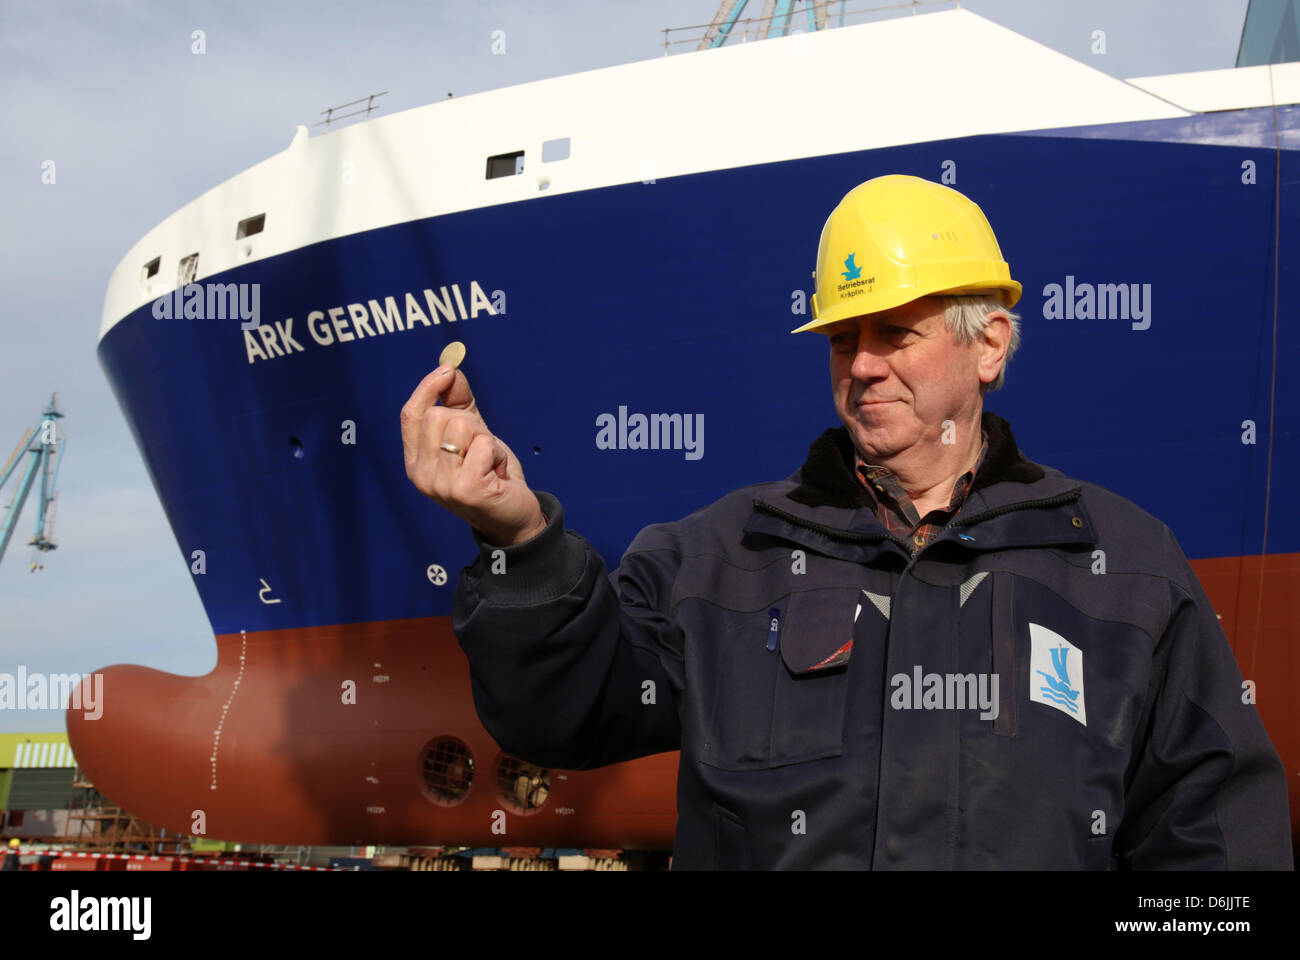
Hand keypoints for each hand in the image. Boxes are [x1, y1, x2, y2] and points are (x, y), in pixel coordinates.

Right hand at [401, 363, 547, 545]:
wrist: (513, 516)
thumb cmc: (490, 474)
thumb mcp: (472, 434)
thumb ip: (458, 402)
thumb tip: (450, 368)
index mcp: (416, 462)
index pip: (410, 415)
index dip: (426, 388)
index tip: (447, 369)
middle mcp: (421, 475)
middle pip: (439, 415)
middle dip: (469, 422)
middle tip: (481, 448)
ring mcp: (441, 485)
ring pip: (462, 426)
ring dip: (486, 440)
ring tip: (489, 462)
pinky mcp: (466, 490)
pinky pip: (483, 444)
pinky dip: (497, 452)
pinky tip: (497, 473)